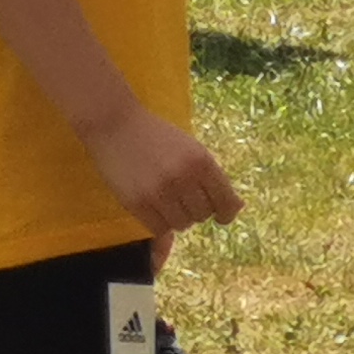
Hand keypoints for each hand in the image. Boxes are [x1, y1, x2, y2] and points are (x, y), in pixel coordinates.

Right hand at [85, 102, 241, 241]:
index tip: (222, 216)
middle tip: (183, 197)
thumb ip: (212, 177)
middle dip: (196, 209)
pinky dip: (160, 223)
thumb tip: (237, 208)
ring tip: (166, 199)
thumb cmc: (157, 136)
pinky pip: (159, 229)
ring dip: (177, 217)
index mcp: (202, 161)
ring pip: (182, 224)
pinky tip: (154, 206)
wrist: (116, 124)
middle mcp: (184, 178)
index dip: (226, 213)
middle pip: (203, 215)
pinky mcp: (138, 203)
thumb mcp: (191, 148)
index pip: (226, 202)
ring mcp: (160, 192)